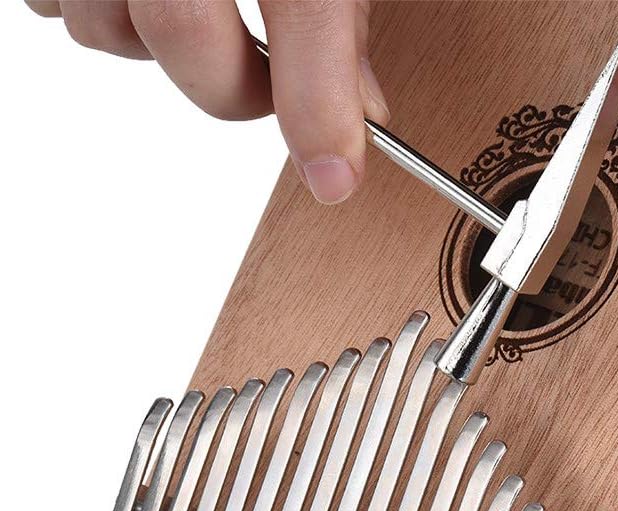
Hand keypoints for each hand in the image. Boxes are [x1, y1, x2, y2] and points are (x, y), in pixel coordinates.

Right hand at [25, 0, 388, 203]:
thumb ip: (341, 15)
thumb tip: (360, 106)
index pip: (303, 11)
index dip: (317, 106)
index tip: (335, 176)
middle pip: (178, 31)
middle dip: (230, 86)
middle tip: (264, 82)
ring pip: (101, 25)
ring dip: (152, 41)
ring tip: (195, 6)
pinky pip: (49, 1)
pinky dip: (96, 6)